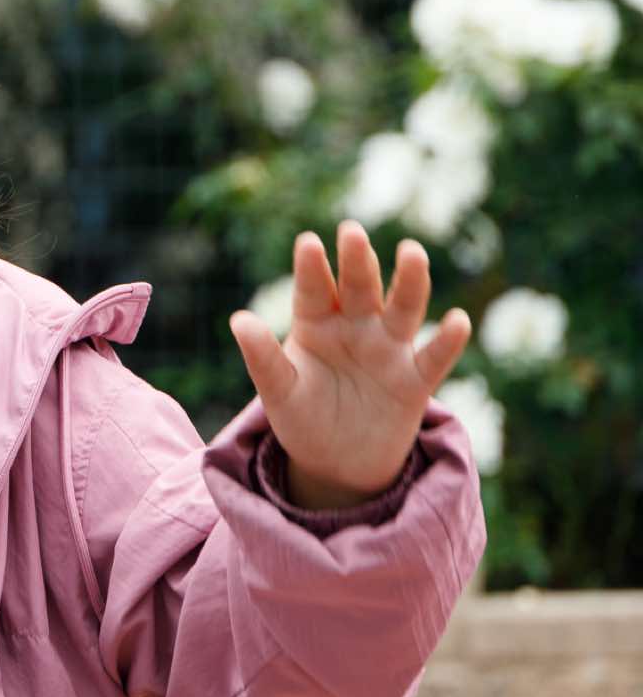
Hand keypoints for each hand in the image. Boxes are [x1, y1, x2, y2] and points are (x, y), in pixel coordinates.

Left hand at [227, 220, 472, 509]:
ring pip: (402, 310)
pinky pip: (433, 358)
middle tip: (352, 232)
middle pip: (359, 288)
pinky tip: (458, 319)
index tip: (308, 243)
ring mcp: (388, 351)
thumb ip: (263, 358)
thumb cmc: (301, 418)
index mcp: (315, 324)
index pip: (313, 291)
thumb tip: (238, 320)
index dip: (312, 269)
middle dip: (357, 261)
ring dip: (410, 282)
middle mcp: (355, 327)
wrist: (336, 465)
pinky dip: (447, 341)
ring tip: (411, 252)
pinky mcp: (414, 382)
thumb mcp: (278, 391)